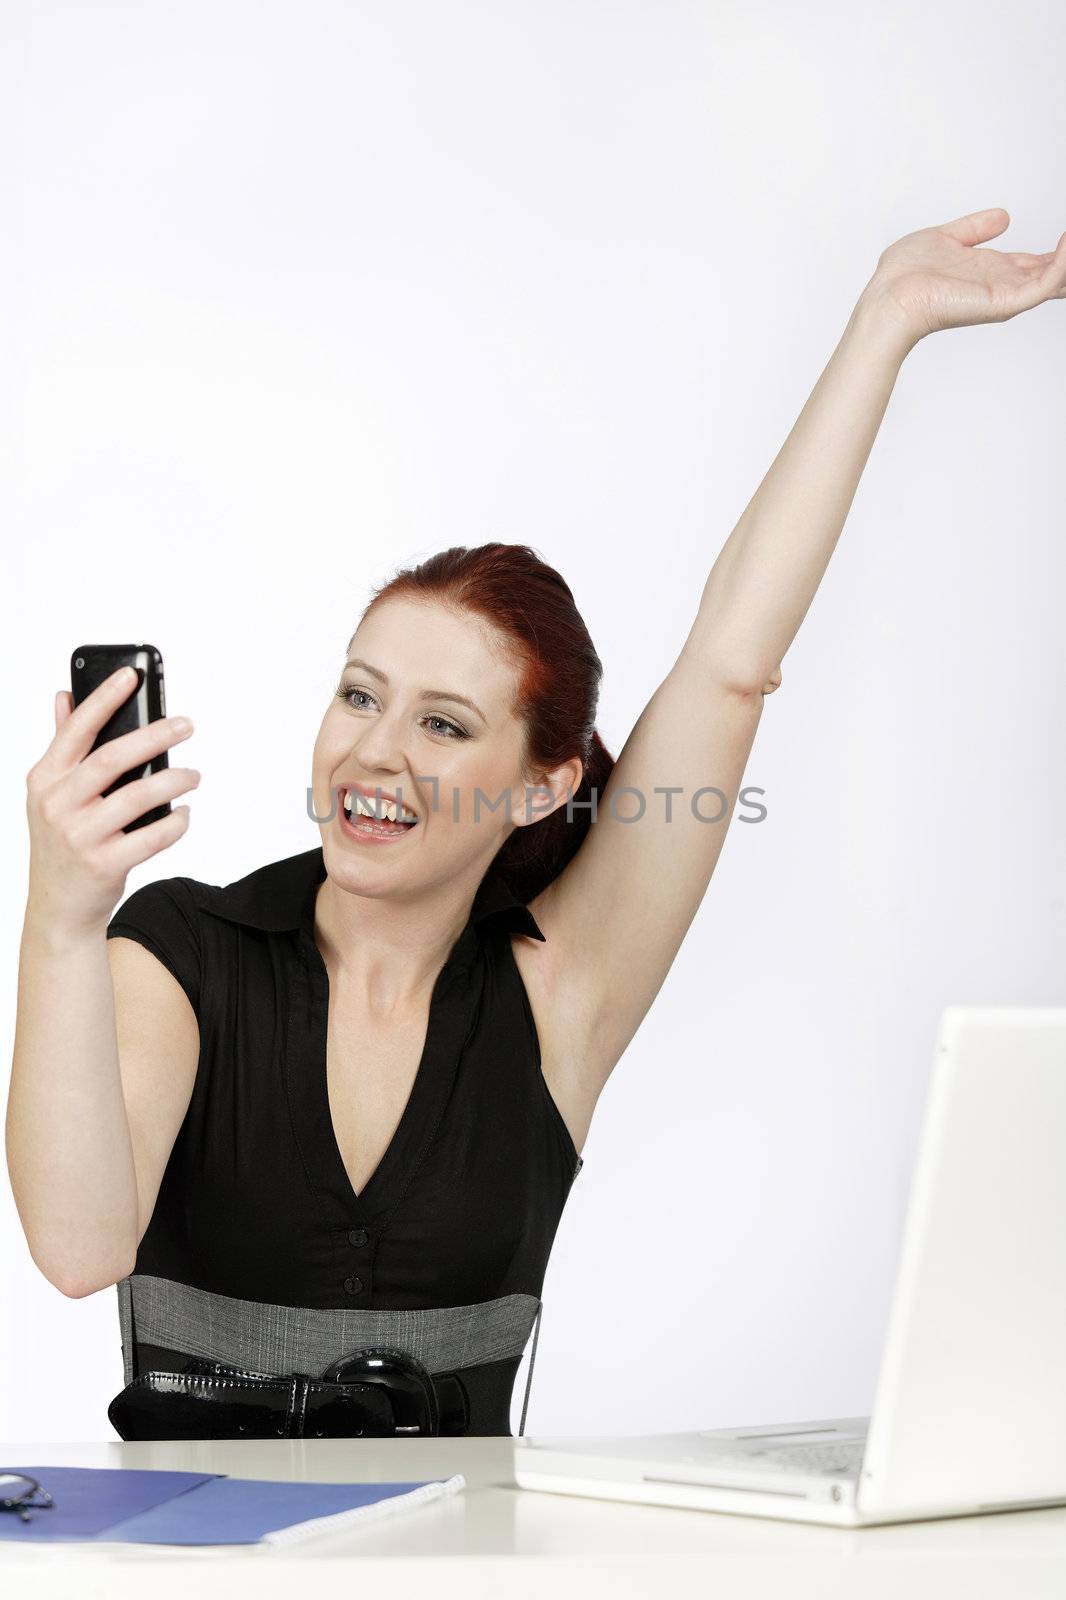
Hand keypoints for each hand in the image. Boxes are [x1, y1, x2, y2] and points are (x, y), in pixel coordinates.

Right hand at [24, 667, 200, 935]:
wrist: (58, 907)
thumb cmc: (61, 843)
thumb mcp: (50, 794)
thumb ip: (62, 746)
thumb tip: (64, 696)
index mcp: (44, 779)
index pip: (77, 729)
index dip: (105, 699)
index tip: (131, 676)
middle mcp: (57, 804)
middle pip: (114, 758)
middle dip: (156, 736)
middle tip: (186, 725)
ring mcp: (80, 836)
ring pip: (139, 796)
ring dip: (175, 780)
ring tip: (194, 775)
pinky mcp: (105, 864)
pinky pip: (153, 835)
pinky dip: (176, 822)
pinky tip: (184, 813)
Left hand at [864, 208, 1065, 346]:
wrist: (890, 297)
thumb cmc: (905, 276)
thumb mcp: (946, 238)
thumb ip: (976, 228)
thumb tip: (1004, 216)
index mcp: (993, 271)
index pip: (1039, 263)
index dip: (1061, 250)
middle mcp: (1003, 284)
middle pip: (1054, 272)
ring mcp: (1006, 294)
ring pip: (1057, 278)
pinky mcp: (1004, 302)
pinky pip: (1045, 284)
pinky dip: (1063, 264)